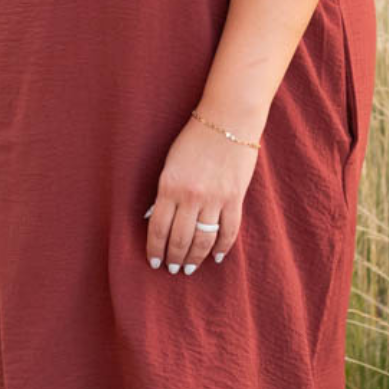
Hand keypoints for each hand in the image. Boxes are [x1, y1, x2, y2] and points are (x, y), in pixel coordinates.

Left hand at [144, 113, 258, 272]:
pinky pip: (229, 230)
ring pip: (203, 240)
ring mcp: (215, 198)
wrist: (228, 119)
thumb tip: (152, 218)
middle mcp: (191, 196)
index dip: (155, 249)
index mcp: (169, 186)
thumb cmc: (194, 138)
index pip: (157, 228)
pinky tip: (215, 257)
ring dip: (195, 258)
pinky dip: (222, 247)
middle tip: (172, 269)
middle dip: (174, 259)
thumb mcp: (170, 163)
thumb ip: (163, 192)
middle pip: (180, 239)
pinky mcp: (235, 197)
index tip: (154, 261)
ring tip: (190, 269)